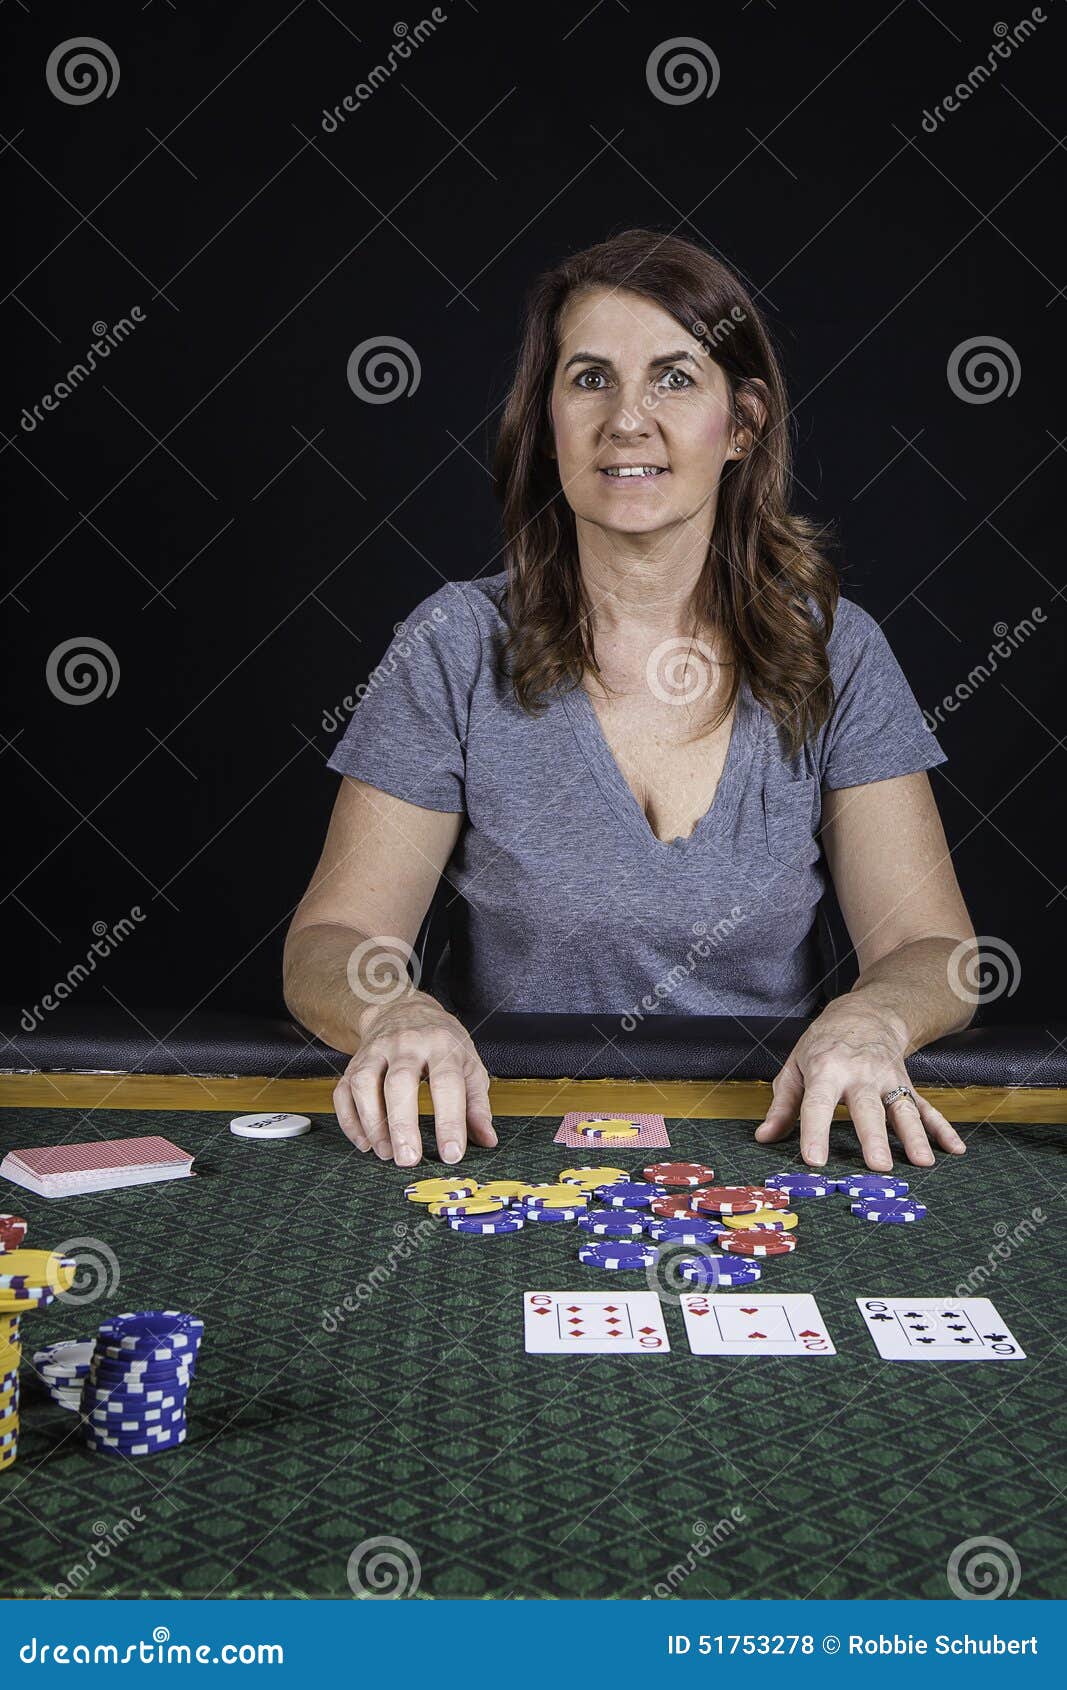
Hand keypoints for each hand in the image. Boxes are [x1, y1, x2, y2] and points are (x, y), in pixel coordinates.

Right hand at [332, 994, 496, 1166]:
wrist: (403, 1009)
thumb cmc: (441, 1042)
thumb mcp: (469, 1064)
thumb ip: (477, 1104)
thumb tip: (487, 1139)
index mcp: (442, 1044)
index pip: (446, 1083)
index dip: (450, 1120)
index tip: (452, 1154)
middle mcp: (406, 1045)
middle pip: (398, 1082)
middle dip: (402, 1124)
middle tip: (409, 1159)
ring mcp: (375, 1052)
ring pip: (364, 1084)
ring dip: (372, 1123)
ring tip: (386, 1154)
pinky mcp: (353, 1063)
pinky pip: (343, 1092)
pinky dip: (350, 1121)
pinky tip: (366, 1143)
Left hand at [753, 997, 966, 1169]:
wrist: (866, 1012)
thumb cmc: (824, 1043)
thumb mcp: (796, 1066)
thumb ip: (782, 1105)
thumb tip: (765, 1138)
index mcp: (826, 1070)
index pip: (818, 1104)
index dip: (815, 1132)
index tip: (814, 1160)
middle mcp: (861, 1074)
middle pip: (868, 1108)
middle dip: (874, 1137)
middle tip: (879, 1167)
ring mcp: (888, 1079)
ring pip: (903, 1109)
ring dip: (915, 1136)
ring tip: (922, 1162)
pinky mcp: (906, 1085)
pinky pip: (926, 1108)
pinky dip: (943, 1129)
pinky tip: (954, 1150)